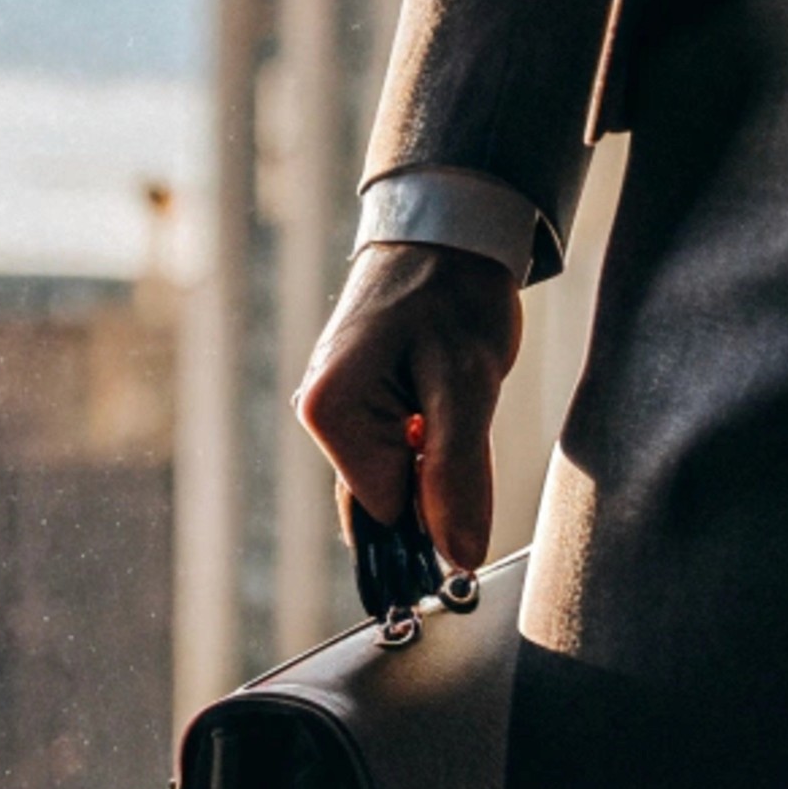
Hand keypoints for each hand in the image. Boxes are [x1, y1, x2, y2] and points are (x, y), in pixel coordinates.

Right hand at [293, 241, 522, 572]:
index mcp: (330, 413)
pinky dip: (427, 441)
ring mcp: (334, 411)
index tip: (469, 454)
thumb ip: (458, 475)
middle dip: (434, 478)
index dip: (438, 500)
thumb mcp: (468, 385)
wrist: (449, 232)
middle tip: (462, 411)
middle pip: (384, 498)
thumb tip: (459, 556)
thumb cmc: (454, 293)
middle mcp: (318, 416)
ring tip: (451, 391)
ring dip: (434, 455)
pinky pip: (392, 451)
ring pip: (393, 476)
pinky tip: (442, 396)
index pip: (386, 509)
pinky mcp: (355, 404)